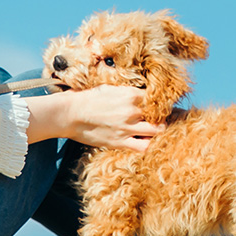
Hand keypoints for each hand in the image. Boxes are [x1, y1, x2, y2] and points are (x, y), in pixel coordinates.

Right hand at [23, 87, 163, 150]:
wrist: (70, 114)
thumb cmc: (88, 98)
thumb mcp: (110, 88)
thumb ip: (128, 92)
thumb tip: (140, 93)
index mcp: (131, 94)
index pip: (157, 98)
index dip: (162, 101)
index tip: (164, 104)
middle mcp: (132, 111)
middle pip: (161, 114)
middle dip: (165, 116)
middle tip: (165, 118)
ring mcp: (127, 128)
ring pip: (157, 131)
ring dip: (160, 131)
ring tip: (158, 131)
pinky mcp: (120, 142)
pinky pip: (142, 147)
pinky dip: (149, 145)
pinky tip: (148, 143)